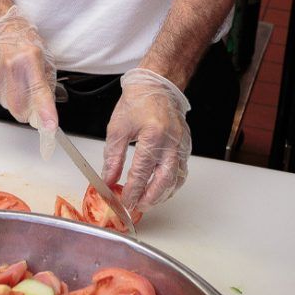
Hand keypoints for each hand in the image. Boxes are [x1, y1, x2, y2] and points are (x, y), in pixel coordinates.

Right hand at [0, 6, 58, 159]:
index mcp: (29, 59)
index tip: (49, 127)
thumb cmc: (22, 37)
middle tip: (32, 100)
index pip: (39, 93)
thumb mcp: (43, 56)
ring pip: (8, 105)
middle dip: (28, 112)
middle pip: (20, 109)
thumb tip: (47, 108)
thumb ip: (45, 84)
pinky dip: (5, 93)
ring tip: (17, 79)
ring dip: (15, 100)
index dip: (45, 113)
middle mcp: (11, 68)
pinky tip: (7, 77)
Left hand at [102, 68, 191, 210]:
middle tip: (138, 207)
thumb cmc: (137, 103)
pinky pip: (182, 171)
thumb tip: (108, 179)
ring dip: (162, 194)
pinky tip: (162, 190)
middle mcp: (171, 142)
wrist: (157, 86)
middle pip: (163, 180)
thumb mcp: (117, 129)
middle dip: (150, 198)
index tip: (125, 201)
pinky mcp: (186, 146)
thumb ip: (113, 158)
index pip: (142, 172)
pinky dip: (172, 184)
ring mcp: (181, 144)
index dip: (133, 190)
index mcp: (152, 135)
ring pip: (176, 179)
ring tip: (148, 202)